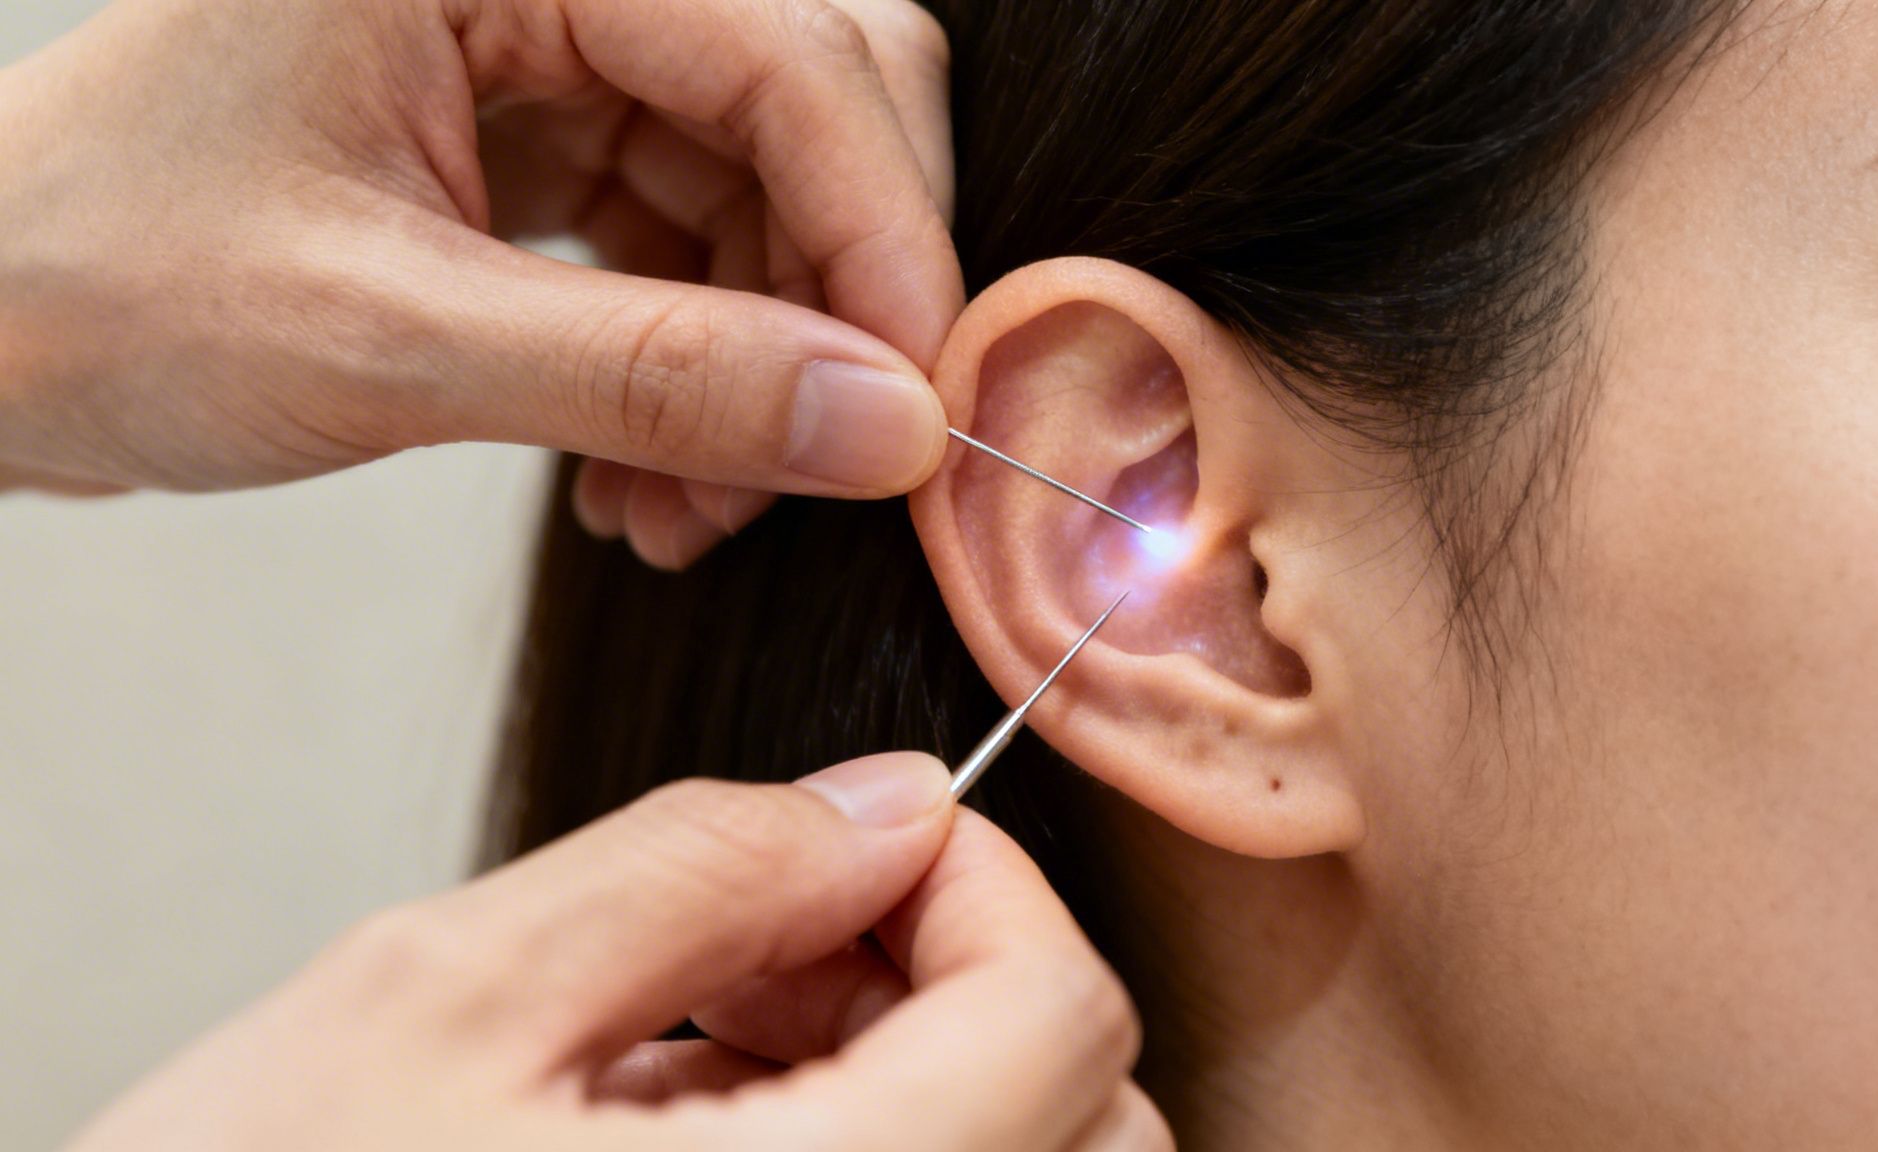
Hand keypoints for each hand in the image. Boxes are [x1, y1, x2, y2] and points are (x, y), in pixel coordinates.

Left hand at [0, 0, 961, 561]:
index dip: (883, 232)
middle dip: (834, 297)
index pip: (786, 51)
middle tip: (829, 463)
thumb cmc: (101, 283)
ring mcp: (543, 43)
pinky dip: (701, 367)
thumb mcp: (389, 340)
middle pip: (809, 98)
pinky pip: (694, 239)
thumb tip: (886, 427)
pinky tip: (654, 481)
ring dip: (769, 363)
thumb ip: (657, 380)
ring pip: (764, 187)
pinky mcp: (538, 129)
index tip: (923, 402)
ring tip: (699, 511)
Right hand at [65, 754, 1169, 1150]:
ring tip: (684, 1036)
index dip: (982, 882)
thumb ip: (701, 868)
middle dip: (948, 978)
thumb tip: (888, 802)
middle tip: (768, 944)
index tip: (861, 845)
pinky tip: (674, 1126)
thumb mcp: (436, 1008)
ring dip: (896, 1067)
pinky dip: (845, 1146)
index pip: (1061, 1014)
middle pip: (1079, 1116)